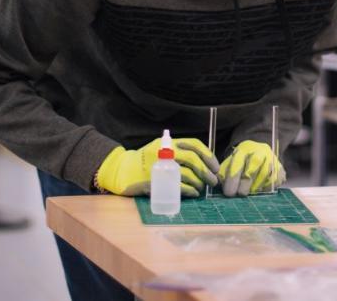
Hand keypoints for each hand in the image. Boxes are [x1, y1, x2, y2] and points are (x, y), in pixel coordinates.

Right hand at [96, 137, 218, 196]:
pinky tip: (193, 193)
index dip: (208, 155)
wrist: (121, 170)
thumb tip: (204, 163)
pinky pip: (178, 187)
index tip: (215, 167)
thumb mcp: (161, 149)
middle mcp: (165, 152)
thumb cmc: (144, 161)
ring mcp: (160, 167)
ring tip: (202, 188)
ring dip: (199, 182)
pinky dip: (189, 190)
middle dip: (206, 171)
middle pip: (193, 159)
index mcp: (168, 143)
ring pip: (187, 174)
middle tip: (213, 180)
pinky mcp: (155, 182)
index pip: (194, 145)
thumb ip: (179, 152)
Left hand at [218, 140, 285, 196]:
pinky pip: (275, 180)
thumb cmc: (241, 162)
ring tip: (249, 193)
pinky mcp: (280, 168)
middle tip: (240, 195)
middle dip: (245, 183)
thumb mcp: (230, 163)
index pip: (238, 163)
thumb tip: (218, 186)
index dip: (233, 179)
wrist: (259, 152)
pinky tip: (259, 190)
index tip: (228, 193)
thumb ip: (223, 174)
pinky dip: (266, 188)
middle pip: (253, 166)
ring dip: (256, 186)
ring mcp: (272, 159)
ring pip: (265, 173)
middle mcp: (259, 151)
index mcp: (244, 149)